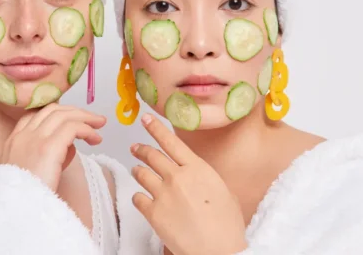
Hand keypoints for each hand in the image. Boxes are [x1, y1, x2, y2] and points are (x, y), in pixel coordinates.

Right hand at [0, 104, 105, 191]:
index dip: (56, 113)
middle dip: (75, 111)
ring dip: (85, 118)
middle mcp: (22, 136)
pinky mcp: (48, 147)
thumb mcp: (28, 173)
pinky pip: (73, 127)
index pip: (34, 115)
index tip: (72, 119)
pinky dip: (87, 129)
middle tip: (93, 119)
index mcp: (13, 141)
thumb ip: (42, 156)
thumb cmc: (26, 198)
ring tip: (99, 126)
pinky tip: (95, 139)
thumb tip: (68, 147)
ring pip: (64, 115)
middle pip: (52, 110)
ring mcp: (34, 139)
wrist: (16, 212)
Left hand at [131, 114, 246, 254]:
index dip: (156, 128)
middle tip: (136, 147)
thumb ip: (203, 177)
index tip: (146, 119)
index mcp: (198, 168)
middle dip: (141, 149)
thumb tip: (195, 174)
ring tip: (137, 171)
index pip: (171, 141)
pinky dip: (139, 197)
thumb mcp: (223, 191)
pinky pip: (137, 198)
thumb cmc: (227, 226)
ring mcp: (163, 194)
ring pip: (141, 173)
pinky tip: (142, 199)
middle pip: (152, 155)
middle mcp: (178, 177)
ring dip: (137, 170)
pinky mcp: (153, 212)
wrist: (218, 250)